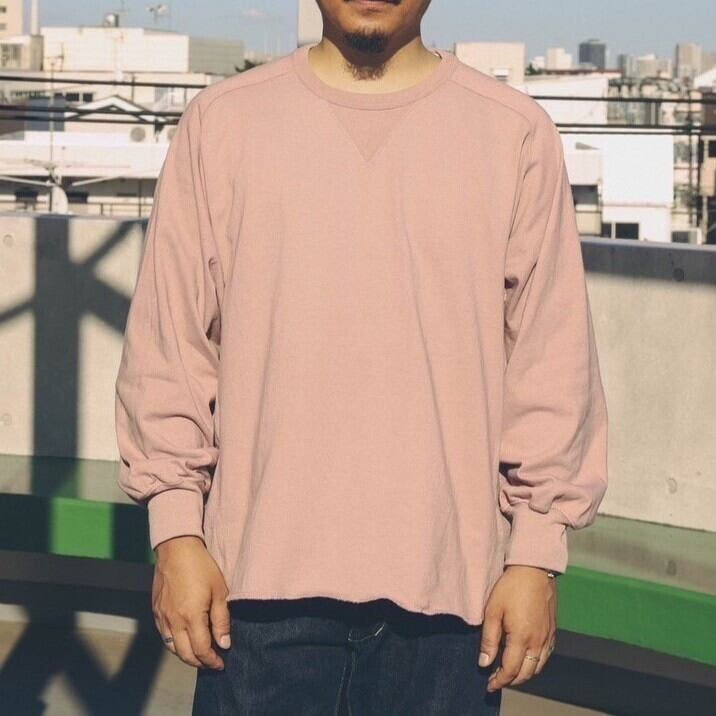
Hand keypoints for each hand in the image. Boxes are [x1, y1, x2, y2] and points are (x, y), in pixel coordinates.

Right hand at [152, 535, 231, 669]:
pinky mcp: (156, 610)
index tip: (221, 664)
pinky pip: (163, 634)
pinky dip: (174, 643)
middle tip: (212, 663)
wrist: (176, 548)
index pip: (201, 650)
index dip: (212, 661)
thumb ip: (221, 620)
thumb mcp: (219, 591)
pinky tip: (184, 639)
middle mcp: (173, 621)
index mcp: (191, 617)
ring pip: (171, 647)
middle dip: (199, 662)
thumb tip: (224, 644)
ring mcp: (162, 616)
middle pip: (185, 654)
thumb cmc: (202, 566)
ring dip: (186, 655)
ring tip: (199, 654)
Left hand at [478, 565, 556, 691]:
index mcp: (522, 638)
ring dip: (524, 674)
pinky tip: (526, 659)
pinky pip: (546, 655)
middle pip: (526, 673)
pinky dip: (536, 664)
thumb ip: (489, 639)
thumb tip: (484, 663)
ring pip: (538, 667)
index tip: (489, 685)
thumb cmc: (510, 587)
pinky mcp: (553, 630)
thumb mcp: (493, 611)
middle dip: (511, 680)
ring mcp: (548, 637)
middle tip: (497, 680)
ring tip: (510, 672)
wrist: (534, 569)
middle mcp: (538, 642)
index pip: (510, 670)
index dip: (499, 681)